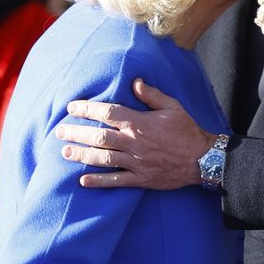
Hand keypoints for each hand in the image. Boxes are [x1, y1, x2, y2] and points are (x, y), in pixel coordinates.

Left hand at [55, 78, 213, 188]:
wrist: (204, 159)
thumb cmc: (188, 131)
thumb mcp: (173, 107)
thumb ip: (152, 95)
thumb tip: (135, 82)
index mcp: (140, 123)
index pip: (107, 113)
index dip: (87, 109)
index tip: (72, 108)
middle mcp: (134, 143)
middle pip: (99, 137)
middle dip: (77, 133)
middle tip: (60, 132)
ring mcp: (137, 162)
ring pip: (103, 159)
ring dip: (82, 155)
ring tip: (65, 152)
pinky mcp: (141, 179)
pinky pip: (116, 181)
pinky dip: (99, 181)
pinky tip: (83, 181)